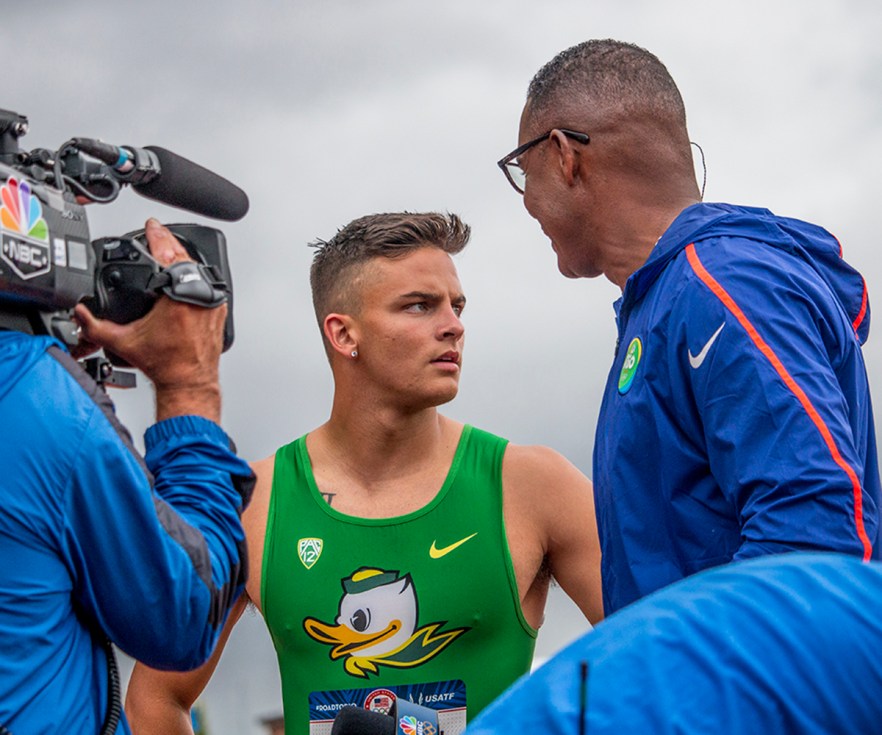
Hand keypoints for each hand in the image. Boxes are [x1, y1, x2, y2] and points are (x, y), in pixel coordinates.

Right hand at [74, 218, 224, 421]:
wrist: (188, 381)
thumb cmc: (165, 365)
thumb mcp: (123, 342)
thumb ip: (95, 326)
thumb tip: (79, 313)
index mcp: (177, 298)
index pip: (168, 256)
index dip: (157, 238)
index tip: (151, 227)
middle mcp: (199, 298)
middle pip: (185, 258)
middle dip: (170, 244)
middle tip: (157, 234)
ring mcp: (213, 303)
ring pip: (199, 271)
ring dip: (183, 259)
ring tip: (169, 251)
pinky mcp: (219, 310)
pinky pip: (208, 285)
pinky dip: (195, 277)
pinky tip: (184, 275)